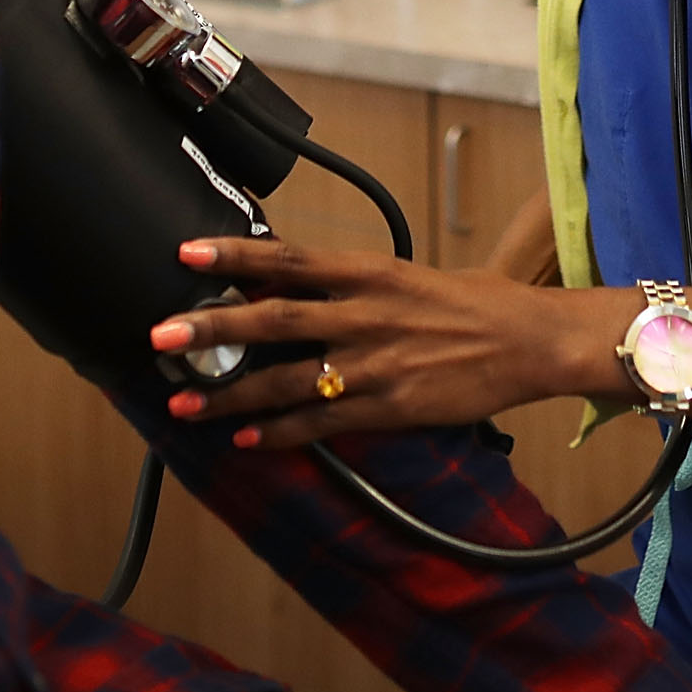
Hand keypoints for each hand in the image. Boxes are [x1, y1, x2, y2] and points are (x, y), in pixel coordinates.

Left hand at [149, 237, 628, 450]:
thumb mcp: (406, 276)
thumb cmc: (472, 304)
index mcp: (370, 272)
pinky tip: (244, 439)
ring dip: (231, 395)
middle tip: (162, 335)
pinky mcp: (389, 407)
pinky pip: (323, 423)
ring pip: (287, 380)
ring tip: (183, 402)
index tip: (186, 252)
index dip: (235, 254)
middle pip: (274, 319)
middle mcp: (365, 314)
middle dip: (212, 329)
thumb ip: (348, 282)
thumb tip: (286, 283)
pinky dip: (280, 433)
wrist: (530, 342)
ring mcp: (375, 364)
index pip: (290, 258)